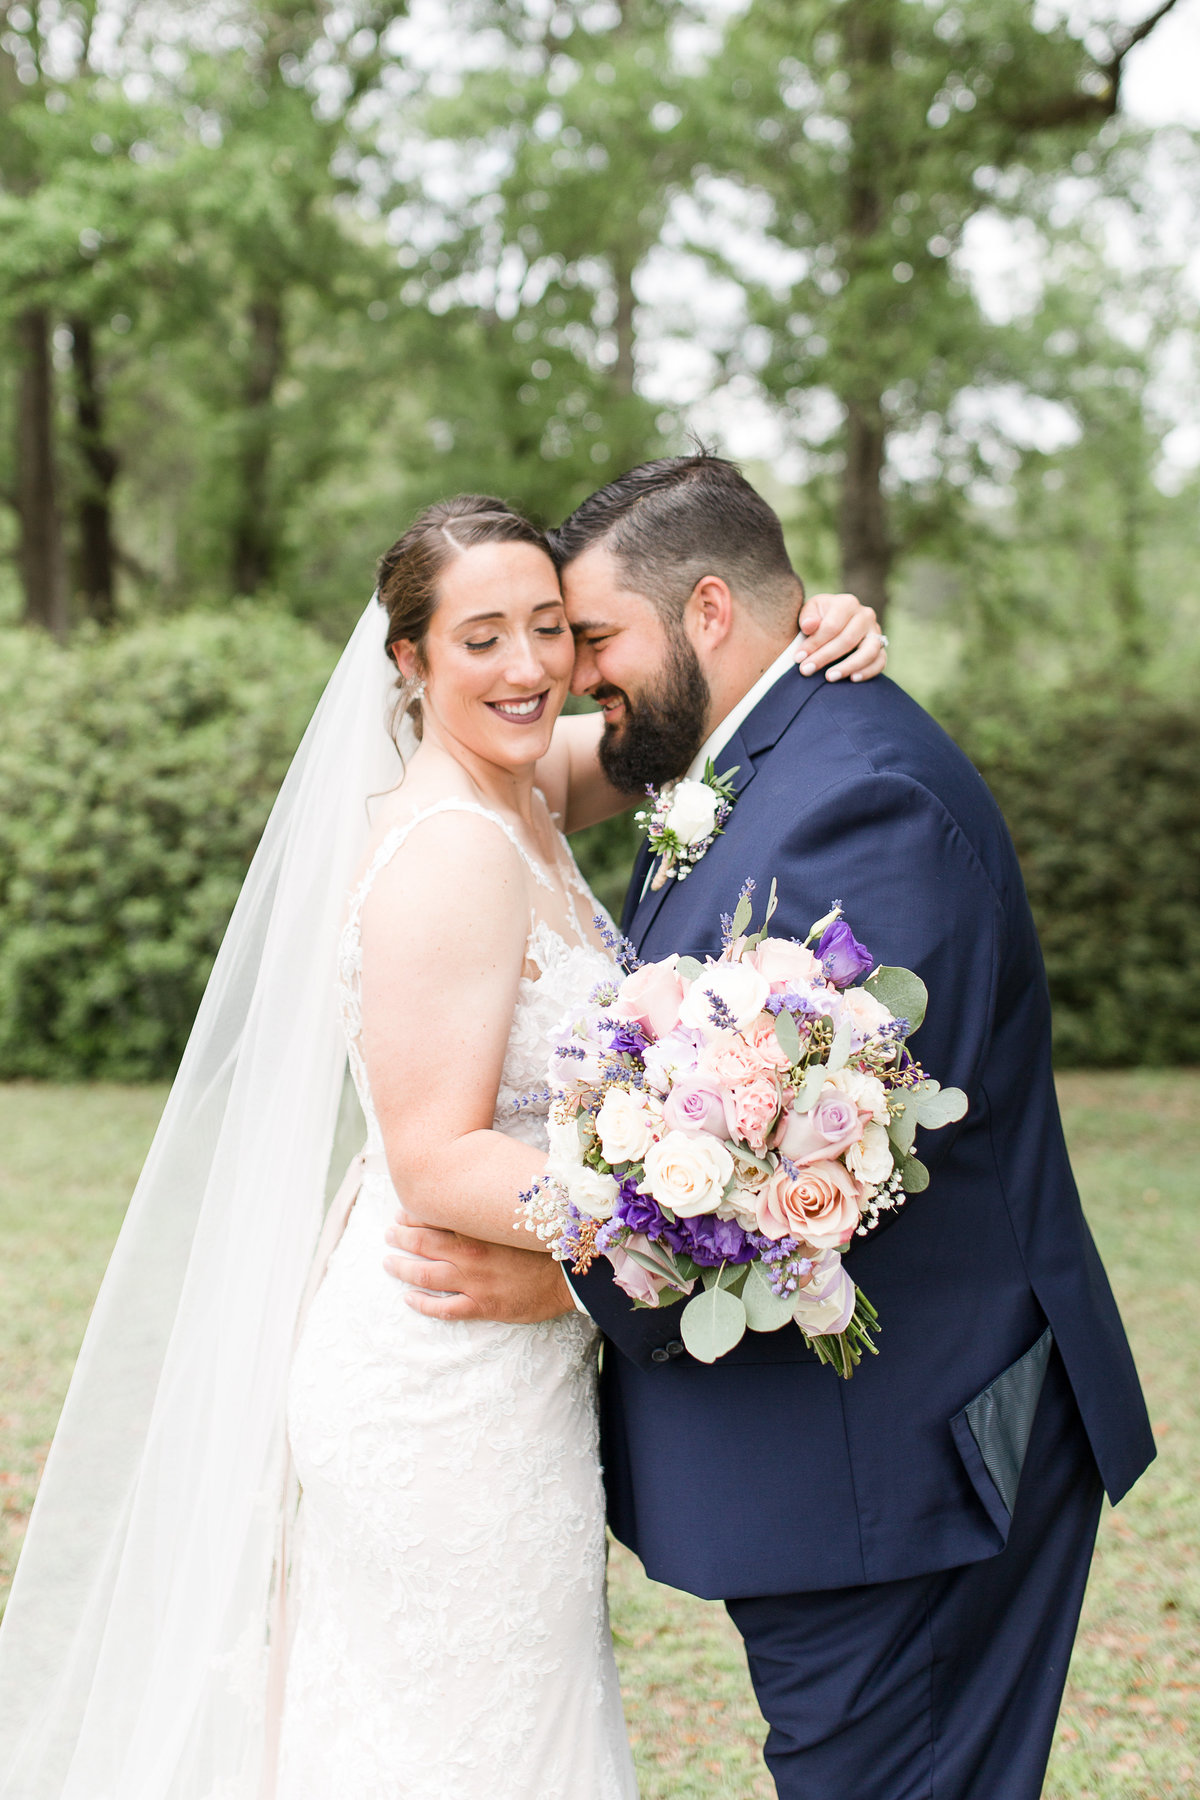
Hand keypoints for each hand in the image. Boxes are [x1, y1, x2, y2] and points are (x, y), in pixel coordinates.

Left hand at [383, 1215, 576, 1322]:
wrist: (574, 1276)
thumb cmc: (550, 1241)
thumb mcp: (523, 1212)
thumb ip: (499, 1200)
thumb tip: (488, 1177)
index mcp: (479, 1228)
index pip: (436, 1217)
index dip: (414, 1214)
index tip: (402, 1211)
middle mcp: (470, 1253)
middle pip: (423, 1243)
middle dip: (401, 1237)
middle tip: (388, 1233)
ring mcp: (474, 1281)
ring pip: (425, 1275)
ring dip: (402, 1268)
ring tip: (389, 1263)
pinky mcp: (482, 1305)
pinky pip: (444, 1308)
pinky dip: (423, 1304)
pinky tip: (409, 1299)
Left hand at [795, 592, 886, 682]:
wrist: (833, 623)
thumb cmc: (819, 618)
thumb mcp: (810, 612)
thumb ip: (808, 617)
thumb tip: (810, 626)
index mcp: (847, 603)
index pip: (832, 626)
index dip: (814, 643)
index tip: (799, 657)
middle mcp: (865, 615)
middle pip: (847, 640)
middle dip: (825, 657)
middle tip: (806, 670)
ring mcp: (876, 632)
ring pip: (868, 651)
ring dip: (848, 666)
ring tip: (829, 677)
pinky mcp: (881, 648)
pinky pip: (880, 661)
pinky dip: (868, 671)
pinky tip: (853, 679)